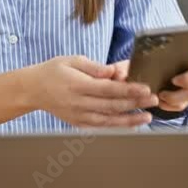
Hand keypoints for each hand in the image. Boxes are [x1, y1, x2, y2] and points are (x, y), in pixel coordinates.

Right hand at [28, 55, 158, 127]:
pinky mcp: (78, 123)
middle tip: (154, 100)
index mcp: (78, 85)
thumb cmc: (54, 71)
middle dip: (135, 103)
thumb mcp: (72, 60)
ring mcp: (78, 116)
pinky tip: (131, 125)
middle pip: (112, 105)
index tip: (145, 88)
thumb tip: (113, 71)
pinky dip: (117, 127)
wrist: (33, 89)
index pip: (108, 89)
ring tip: (147, 117)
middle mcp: (79, 103)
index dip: (128, 89)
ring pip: (108, 120)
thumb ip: (95, 67)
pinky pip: (101, 126)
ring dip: (130, 119)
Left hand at [110, 44, 187, 112]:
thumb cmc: (141, 68)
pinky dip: (171, 105)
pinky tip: (161, 102)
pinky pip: (183, 104)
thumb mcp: (134, 61)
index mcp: (183, 54)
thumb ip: (129, 63)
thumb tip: (120, 72)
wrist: (139, 83)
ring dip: (178, 95)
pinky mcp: (183, 99)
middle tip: (175, 80)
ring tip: (162, 95)